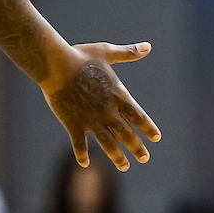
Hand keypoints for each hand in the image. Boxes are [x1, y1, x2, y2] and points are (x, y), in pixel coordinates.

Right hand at [43, 42, 160, 170]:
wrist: (57, 65)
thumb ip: (128, 52)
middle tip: (144, 158)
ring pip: (108, 143)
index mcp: (117, 95)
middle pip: (127, 134)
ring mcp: (91, 120)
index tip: (156, 138)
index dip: (148, 128)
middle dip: (137, 148)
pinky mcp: (73, 124)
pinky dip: (82, 154)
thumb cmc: (82, 56)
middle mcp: (108, 111)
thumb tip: (148, 46)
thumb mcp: (107, 52)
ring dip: (117, 157)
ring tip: (125, 166)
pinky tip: (85, 163)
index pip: (138, 116)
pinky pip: (80, 144)